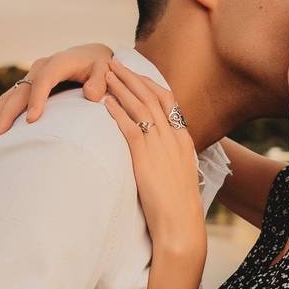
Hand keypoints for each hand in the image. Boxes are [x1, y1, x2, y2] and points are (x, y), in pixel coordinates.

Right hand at [0, 43, 112, 141]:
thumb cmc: (100, 65)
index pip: (44, 80)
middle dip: (7, 114)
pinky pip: (11, 99)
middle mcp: (41, 67)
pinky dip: (1, 114)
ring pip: (10, 95)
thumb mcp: (105, 69)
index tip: (32, 120)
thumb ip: (100, 81)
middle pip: (20, 91)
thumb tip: (91, 95)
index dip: (37, 99)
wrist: (92, 55)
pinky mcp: (29, 85)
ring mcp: (32, 76)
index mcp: (59, 62)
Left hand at [101, 60, 205, 260]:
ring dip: (121, 88)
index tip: (135, 73)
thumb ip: (167, 158)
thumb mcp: (177, 175)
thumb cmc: (177, 207)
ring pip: (140, 107)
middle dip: (132, 77)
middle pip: (152, 97)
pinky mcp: (146, 159)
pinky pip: (130, 128)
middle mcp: (174, 138)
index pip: (168, 100)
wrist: (181, 225)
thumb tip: (154, 152)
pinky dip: (117, 112)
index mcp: (183, 140)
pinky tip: (105, 103)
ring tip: (106, 74)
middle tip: (115, 63)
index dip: (149, 83)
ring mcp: (161, 147)